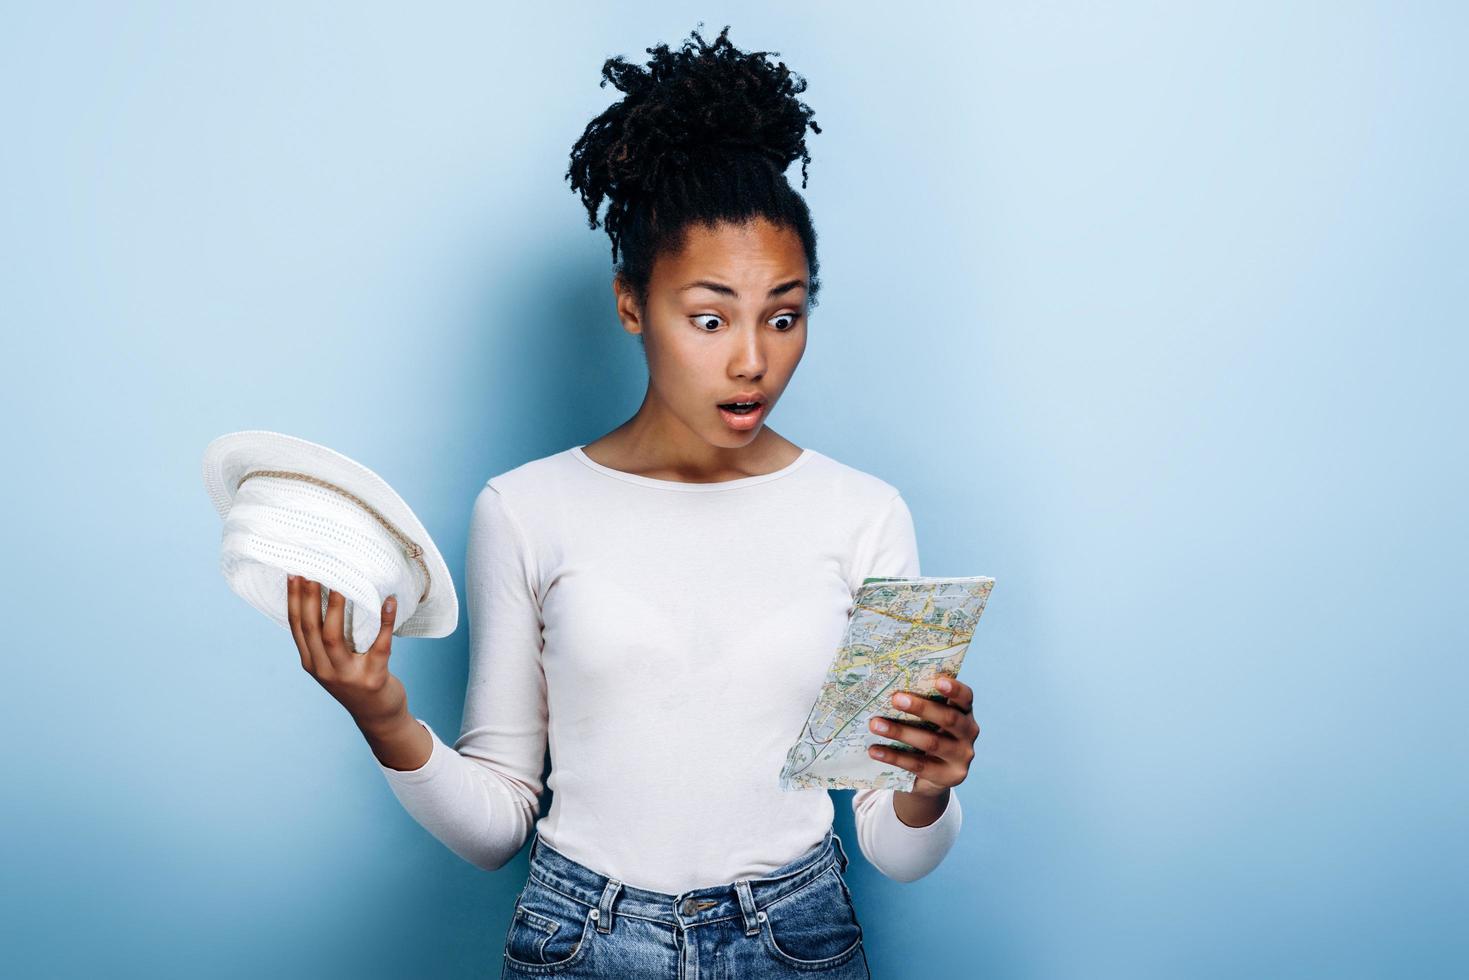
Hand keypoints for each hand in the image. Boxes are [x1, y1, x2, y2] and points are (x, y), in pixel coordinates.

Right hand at [286, 575, 405, 729]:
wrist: (379, 716)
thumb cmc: (356, 681)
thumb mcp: (331, 664)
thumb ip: (325, 640)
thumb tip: (326, 595)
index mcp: (312, 662)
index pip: (297, 627)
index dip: (293, 600)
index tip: (294, 573)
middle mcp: (324, 670)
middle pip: (311, 629)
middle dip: (309, 597)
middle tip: (314, 569)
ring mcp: (347, 675)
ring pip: (334, 637)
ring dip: (336, 607)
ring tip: (341, 582)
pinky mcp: (373, 678)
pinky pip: (380, 645)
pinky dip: (385, 621)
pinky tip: (389, 601)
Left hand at [867, 672, 978, 797]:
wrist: (931, 777)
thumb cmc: (927, 735)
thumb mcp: (929, 720)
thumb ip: (920, 706)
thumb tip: (889, 690)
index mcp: (965, 712)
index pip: (965, 697)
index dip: (954, 689)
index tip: (938, 680)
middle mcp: (968, 733)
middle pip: (949, 718)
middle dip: (921, 708)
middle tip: (895, 698)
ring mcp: (961, 757)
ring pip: (931, 742)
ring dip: (900, 732)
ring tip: (875, 724)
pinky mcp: (948, 777)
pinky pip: (918, 765)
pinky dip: (894, 757)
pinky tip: (875, 750)